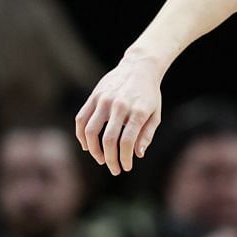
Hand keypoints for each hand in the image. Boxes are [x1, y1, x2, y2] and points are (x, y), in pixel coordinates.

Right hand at [75, 52, 165, 174]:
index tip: (126, 167)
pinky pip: (81, 119)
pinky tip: (87, 146)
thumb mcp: (155, 115)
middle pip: (109, 140)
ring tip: (100, 159)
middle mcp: (119, 106)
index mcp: (138, 112)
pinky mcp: (94, 96)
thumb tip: (137, 154)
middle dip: (110, 159)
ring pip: (90, 131)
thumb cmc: (149, 95)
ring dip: (94, 150)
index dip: (124, 159)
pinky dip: (81, 135)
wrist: (139, 67)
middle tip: (113, 169)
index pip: (127, 142)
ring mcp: (104, 100)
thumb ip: (146, 135)